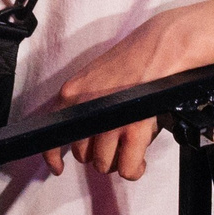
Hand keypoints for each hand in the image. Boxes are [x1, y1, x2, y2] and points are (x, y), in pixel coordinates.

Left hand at [43, 11, 197, 180]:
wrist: (162, 45)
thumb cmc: (135, 60)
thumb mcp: (97, 79)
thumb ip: (88, 107)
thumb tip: (93, 138)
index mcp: (73, 93)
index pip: (51, 136)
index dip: (54, 157)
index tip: (59, 168)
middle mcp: (84, 109)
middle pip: (82, 155)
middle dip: (100, 154)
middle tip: (118, 145)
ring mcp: (108, 121)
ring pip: (103, 165)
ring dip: (118, 162)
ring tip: (132, 150)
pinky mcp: (132, 129)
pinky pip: (125, 168)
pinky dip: (133, 169)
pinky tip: (139, 162)